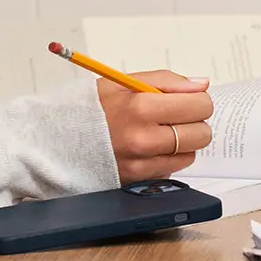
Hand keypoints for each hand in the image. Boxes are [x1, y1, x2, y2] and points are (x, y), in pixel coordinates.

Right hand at [99, 72, 213, 182]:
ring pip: (191, 153)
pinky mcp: (139, 179)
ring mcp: (141, 162)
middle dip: (194, 122)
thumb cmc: (92, 108)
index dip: (198, 100)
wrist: (59, 138)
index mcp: (140, 106)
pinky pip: (173, 168)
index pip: (199, 105)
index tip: (189, 100)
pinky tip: (152, 147)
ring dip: (183, 142)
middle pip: (201, 133)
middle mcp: (143, 138)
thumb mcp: (124, 82)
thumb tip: (201, 84)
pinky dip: (169, 157)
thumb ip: (167, 81)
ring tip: (162, 131)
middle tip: (177, 116)